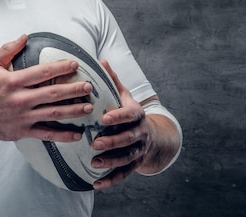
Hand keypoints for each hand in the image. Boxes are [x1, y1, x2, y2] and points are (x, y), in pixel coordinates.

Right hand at [0, 35, 94, 145]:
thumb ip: (8, 50)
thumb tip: (24, 37)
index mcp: (14, 81)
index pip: (42, 73)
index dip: (60, 68)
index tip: (75, 65)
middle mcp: (21, 99)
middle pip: (52, 93)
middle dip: (73, 90)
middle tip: (88, 86)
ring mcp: (24, 116)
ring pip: (53, 113)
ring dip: (73, 110)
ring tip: (89, 107)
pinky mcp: (24, 131)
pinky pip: (47, 134)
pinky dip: (63, 135)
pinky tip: (77, 134)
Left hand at [90, 60, 150, 189]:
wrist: (151, 134)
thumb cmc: (128, 111)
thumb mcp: (123, 95)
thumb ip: (112, 80)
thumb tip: (100, 61)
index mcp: (136, 114)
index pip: (129, 115)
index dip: (118, 117)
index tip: (104, 118)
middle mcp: (140, 133)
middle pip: (129, 138)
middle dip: (113, 141)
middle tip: (96, 143)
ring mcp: (139, 150)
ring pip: (127, 158)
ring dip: (111, 161)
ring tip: (94, 162)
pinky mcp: (135, 164)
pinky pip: (124, 174)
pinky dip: (111, 180)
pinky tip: (97, 184)